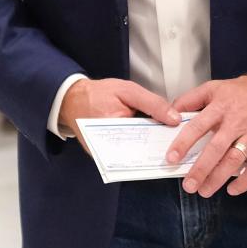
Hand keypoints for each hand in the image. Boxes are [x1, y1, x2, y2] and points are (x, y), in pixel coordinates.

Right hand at [60, 78, 179, 152]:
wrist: (73, 100)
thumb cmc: (98, 94)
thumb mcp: (128, 91)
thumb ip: (152, 104)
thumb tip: (173, 119)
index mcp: (114, 124)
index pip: (146, 136)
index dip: (161, 135)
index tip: (173, 134)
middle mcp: (107, 144)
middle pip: (140, 150)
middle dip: (154, 144)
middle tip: (167, 138)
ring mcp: (104, 153)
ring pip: (133, 155)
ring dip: (145, 148)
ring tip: (155, 140)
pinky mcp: (102, 156)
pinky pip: (124, 155)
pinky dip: (134, 148)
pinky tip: (140, 140)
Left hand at [168, 75, 246, 196]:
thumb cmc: (244, 91)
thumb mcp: (214, 87)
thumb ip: (191, 99)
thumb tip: (171, 111)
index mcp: (219, 108)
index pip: (197, 127)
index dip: (183, 143)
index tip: (172, 158)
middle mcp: (235, 123)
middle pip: (215, 149)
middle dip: (201, 169)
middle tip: (188, 185)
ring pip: (234, 160)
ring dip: (218, 178)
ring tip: (204, 191)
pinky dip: (245, 181)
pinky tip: (232, 190)